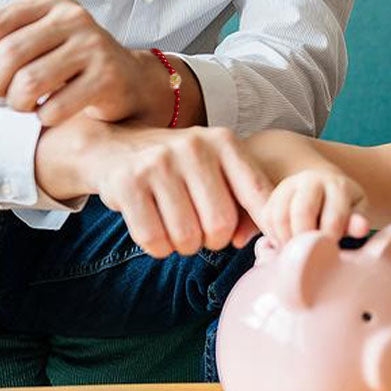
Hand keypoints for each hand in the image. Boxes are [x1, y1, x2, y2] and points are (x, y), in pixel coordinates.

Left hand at [0, 0, 151, 125]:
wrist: (130, 79)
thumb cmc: (78, 62)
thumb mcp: (42, 38)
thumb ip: (4, 38)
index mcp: (52, 3)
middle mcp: (74, 19)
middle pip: (9, 53)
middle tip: (3, 94)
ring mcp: (93, 47)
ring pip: (30, 81)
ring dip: (18, 102)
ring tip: (25, 104)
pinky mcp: (107, 78)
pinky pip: (56, 106)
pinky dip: (44, 116)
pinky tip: (50, 111)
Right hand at [81, 125, 273, 257]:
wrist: (115, 147)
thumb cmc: (180, 168)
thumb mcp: (217, 170)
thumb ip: (246, 203)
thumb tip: (251, 239)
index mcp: (224, 142)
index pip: (257, 192)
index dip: (267, 224)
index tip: (275, 242)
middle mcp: (194, 147)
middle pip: (221, 224)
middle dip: (215, 241)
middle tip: (203, 233)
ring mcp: (158, 163)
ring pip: (187, 237)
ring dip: (185, 246)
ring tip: (179, 230)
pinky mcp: (127, 183)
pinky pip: (154, 240)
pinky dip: (159, 248)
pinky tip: (158, 233)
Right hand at [260, 170, 369, 244]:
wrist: (324, 188)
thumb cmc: (344, 207)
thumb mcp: (356, 212)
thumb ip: (357, 221)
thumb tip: (361, 228)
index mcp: (337, 185)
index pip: (333, 217)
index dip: (330, 239)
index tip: (330, 253)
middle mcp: (311, 180)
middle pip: (302, 212)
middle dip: (306, 239)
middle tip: (310, 255)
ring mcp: (288, 185)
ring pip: (280, 216)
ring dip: (287, 240)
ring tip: (297, 252)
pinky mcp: (272, 195)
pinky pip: (267, 218)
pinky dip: (274, 236)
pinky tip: (286, 244)